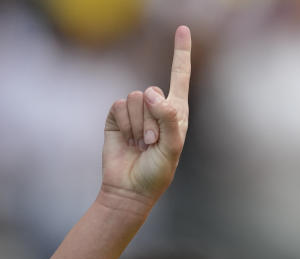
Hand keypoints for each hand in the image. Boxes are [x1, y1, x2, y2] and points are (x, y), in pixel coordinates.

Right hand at [100, 25, 190, 208]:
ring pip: (136, 98)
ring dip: (139, 125)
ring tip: (141, 144)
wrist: (129, 189)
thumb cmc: (157, 172)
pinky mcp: (116, 116)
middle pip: (153, 91)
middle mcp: (157, 108)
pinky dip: (124, 125)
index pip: (180, 76)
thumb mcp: (172, 148)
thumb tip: (152, 92)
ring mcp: (136, 112)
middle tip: (152, 143)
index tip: (183, 28)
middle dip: (153, 120)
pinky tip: (127, 141)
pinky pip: (119, 106)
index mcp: (177, 112)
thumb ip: (168, 118)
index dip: (181, 52)